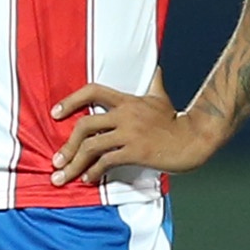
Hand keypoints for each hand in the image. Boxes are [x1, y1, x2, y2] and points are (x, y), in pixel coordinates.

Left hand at [50, 84, 225, 184]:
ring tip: (64, 175)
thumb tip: (156, 70)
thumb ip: (154, 83)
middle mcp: (126, 115)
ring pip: (91, 146)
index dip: (71, 101)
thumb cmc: (176, 121)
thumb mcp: (161, 97)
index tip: (55, 113)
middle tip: (57, 160)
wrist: (194, 139)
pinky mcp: (136, 151)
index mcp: (128, 100)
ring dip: (74, 163)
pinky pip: (107, 161)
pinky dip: (94, 171)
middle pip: (85, 125)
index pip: (93, 91)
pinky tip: (89, 179)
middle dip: (67, 145)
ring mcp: (130, 133)